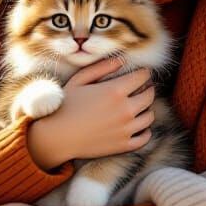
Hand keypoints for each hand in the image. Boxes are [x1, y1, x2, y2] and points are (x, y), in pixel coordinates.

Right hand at [28, 56, 154, 165]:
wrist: (56, 136)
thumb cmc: (65, 105)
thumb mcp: (79, 80)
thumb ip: (102, 67)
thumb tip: (122, 60)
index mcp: (115, 91)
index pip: (142, 77)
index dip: (143, 73)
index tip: (141, 73)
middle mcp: (125, 110)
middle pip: (149, 95)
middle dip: (147, 88)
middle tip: (141, 88)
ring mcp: (126, 129)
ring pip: (149, 116)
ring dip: (146, 109)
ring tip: (138, 106)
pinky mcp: (123, 145)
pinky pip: (145, 137)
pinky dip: (145, 131)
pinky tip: (138, 126)